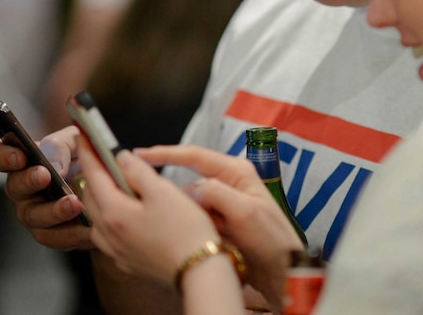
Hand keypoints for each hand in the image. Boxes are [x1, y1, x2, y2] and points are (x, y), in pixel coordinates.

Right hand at [0, 125, 90, 249]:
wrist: (107, 189)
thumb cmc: (85, 159)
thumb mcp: (77, 142)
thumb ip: (62, 146)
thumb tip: (55, 167)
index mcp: (24, 162)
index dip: (3, 156)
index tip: (20, 156)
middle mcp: (23, 189)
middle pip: (15, 187)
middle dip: (29, 181)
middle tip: (45, 175)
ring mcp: (35, 214)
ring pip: (35, 216)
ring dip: (54, 210)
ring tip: (75, 203)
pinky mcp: (52, 234)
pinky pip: (56, 237)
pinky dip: (73, 231)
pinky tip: (88, 224)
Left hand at [78, 136, 220, 284]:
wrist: (198, 272)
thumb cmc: (186, 232)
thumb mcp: (164, 192)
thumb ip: (139, 172)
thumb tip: (122, 157)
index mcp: (114, 211)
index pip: (93, 174)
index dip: (88, 151)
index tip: (83, 134)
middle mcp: (108, 232)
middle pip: (90, 195)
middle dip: (93, 172)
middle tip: (99, 154)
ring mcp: (116, 249)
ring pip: (97, 216)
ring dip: (99, 196)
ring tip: (112, 182)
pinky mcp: (127, 260)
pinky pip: (107, 234)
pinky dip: (109, 217)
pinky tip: (122, 214)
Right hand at [135, 145, 303, 309]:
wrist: (282, 269)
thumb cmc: (271, 239)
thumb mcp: (246, 212)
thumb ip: (217, 194)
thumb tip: (191, 189)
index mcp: (237, 171)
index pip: (195, 155)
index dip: (165, 153)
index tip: (140, 154)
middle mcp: (230, 182)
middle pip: (190, 181)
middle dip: (179, 197)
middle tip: (171, 211)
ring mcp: (225, 202)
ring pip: (192, 203)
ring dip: (191, 216)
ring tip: (205, 231)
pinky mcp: (221, 220)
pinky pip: (198, 218)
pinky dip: (196, 226)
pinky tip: (202, 238)